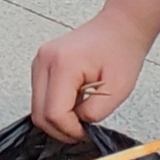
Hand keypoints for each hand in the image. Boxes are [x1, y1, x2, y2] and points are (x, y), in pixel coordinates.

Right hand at [26, 3, 156, 140]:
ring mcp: (40, 61)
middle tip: (81, 130)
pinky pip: (41, 96)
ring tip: (81, 112)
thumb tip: (77, 124)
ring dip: (57, 117)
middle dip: (60, 128)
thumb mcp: (118, 90)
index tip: (85, 132)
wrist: (120, 27)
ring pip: (37, 107)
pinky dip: (55, 106)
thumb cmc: (122, 50)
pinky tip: (74, 101)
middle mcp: (45, 60)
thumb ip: (93, 113)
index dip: (69, 130)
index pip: (54, 113)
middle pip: (39, 113)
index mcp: (63, 64)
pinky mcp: (41, 64)